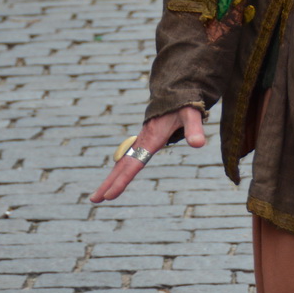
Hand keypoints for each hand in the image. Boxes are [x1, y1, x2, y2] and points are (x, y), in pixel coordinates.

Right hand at [88, 105, 206, 202]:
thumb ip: (194, 129)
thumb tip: (199, 144)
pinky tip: (115, 177)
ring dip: (110, 178)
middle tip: (94, 200)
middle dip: (108, 184)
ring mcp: (140, 141)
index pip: (133, 165)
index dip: (122, 181)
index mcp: (151, 139)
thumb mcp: (191, 115)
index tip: (109, 196)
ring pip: (122, 163)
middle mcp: (141, 142)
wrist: (175, 92)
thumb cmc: (183, 105)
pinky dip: (118, 170)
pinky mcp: (143, 140)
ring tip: (98, 195)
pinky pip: (127, 158)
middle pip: (121, 167)